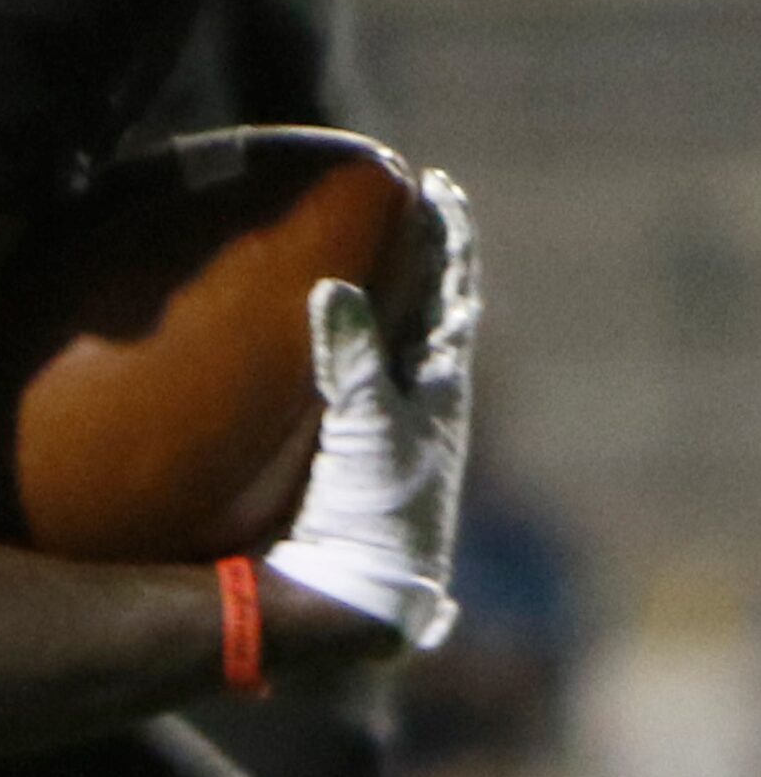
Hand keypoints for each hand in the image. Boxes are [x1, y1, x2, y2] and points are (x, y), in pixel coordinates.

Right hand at [264, 169, 478, 650]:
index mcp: (440, 387)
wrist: (357, 589)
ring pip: (399, 336)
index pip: (451, 294)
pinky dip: (351, 332)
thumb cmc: (374, 513)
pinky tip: (324, 324)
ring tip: (379, 247)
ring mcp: (388, 421)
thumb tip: (334, 288)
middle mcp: (420, 396)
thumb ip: (352, 359)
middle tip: (414, 201)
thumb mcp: (367, 431)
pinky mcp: (353, 443)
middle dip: (424, 253)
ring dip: (393, 288)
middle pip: (430, 305)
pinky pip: (359, 369)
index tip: (440, 187)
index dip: (448, 240)